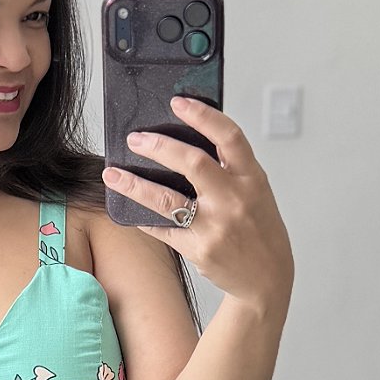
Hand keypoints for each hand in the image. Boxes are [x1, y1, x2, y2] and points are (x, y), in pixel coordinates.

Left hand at [103, 99, 294, 313]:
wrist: (267, 277)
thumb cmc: (260, 227)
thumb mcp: (256, 191)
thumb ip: (229, 167)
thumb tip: (187, 139)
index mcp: (252, 178)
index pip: (229, 137)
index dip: (203, 116)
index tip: (177, 102)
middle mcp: (235, 200)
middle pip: (192, 163)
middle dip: (159, 147)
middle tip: (135, 139)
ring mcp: (216, 226)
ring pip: (167, 200)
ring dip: (135, 185)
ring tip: (112, 174)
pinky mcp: (199, 250)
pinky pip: (162, 229)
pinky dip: (141, 218)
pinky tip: (125, 209)